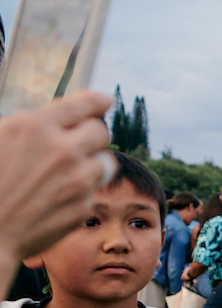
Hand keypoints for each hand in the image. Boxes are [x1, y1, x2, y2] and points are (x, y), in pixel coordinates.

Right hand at [0, 91, 113, 271]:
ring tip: (69, 171)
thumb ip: (29, 127)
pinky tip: (56, 199)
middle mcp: (62, 150)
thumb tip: (58, 118)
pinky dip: (80, 192)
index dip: (95, 101)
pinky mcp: (83, 206)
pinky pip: (93, 191)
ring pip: (105, 162)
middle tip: (78, 142)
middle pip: (101, 131)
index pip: (83, 104)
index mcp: (34, 127)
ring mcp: (77, 180)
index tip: (103, 101)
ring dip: (91, 164)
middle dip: (91, 134)